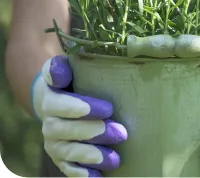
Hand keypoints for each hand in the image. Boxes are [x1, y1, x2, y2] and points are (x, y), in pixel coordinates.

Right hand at [31, 55, 127, 176]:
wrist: (62, 98)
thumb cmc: (77, 78)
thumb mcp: (73, 65)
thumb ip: (70, 63)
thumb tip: (70, 67)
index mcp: (50, 95)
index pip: (59, 102)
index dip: (80, 107)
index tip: (107, 107)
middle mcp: (48, 120)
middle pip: (64, 130)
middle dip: (93, 132)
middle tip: (121, 132)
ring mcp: (54, 141)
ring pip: (67, 152)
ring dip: (91, 155)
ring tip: (115, 158)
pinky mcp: (63, 159)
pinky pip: (68, 170)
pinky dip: (82, 175)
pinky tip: (98, 177)